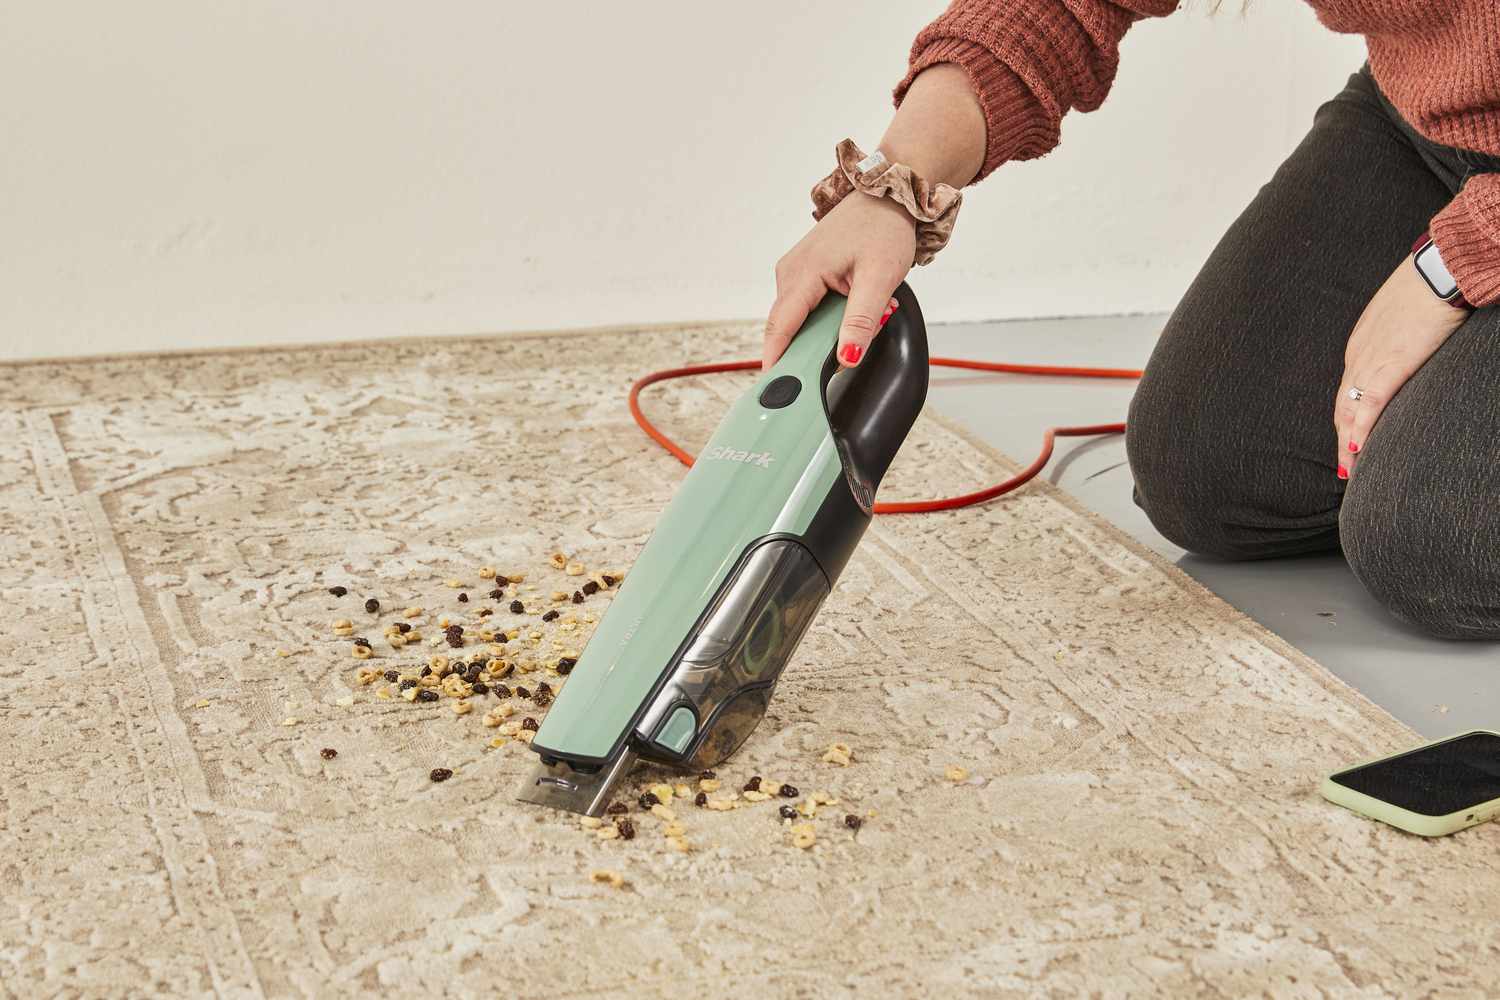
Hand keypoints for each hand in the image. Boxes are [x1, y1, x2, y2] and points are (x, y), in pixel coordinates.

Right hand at [762, 189, 915, 370]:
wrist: (888, 197)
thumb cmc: (884, 229)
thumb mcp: (880, 279)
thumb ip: (862, 322)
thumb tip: (847, 357)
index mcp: (802, 273)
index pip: (780, 328)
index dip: (776, 361)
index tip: (774, 391)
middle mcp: (789, 272)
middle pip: (787, 328)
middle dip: (807, 351)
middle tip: (835, 363)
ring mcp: (794, 272)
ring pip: (798, 320)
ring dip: (822, 333)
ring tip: (858, 326)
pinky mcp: (803, 273)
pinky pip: (805, 308)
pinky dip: (825, 319)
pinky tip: (849, 313)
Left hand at [1335, 253, 1468, 478]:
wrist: (1436, 270)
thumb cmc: (1426, 286)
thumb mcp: (1402, 316)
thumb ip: (1398, 337)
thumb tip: (1408, 347)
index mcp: (1361, 344)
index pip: (1348, 390)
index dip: (1346, 417)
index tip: (1347, 438)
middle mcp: (1358, 355)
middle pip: (1342, 406)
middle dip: (1342, 438)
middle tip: (1345, 467)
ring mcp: (1372, 360)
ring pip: (1350, 410)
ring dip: (1348, 443)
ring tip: (1349, 470)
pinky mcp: (1392, 364)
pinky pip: (1371, 403)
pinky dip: (1362, 428)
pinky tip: (1358, 450)